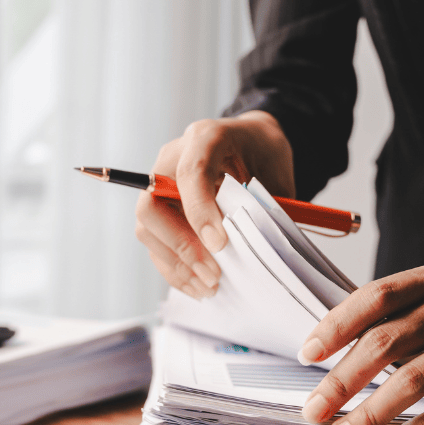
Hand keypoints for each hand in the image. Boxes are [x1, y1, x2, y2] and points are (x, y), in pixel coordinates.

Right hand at [134, 110, 295, 298]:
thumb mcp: (275, 171)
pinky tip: (198, 285)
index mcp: (204, 138)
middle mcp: (172, 160)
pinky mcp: (160, 212)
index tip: (219, 244)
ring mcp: (160, 187)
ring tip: (209, 286)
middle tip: (212, 273)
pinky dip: (175, 270)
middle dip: (181, 245)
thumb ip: (263, 204)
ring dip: (177, 265)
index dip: (199, 211)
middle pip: (151, 206)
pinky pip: (155, 245)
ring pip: (147, 231)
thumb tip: (254, 249)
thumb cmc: (264, 155)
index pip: (189, 173)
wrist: (253, 144)